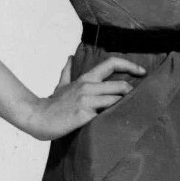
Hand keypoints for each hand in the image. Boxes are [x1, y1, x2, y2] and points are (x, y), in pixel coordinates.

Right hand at [25, 54, 147, 139]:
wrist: (37, 117)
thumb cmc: (52, 104)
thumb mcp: (60, 85)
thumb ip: (67, 72)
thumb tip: (70, 58)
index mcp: (85, 78)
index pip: (111, 63)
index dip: (130, 65)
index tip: (142, 72)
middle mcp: (87, 86)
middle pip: (119, 84)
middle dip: (132, 92)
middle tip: (140, 99)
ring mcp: (85, 101)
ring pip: (115, 99)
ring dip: (124, 105)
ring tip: (131, 111)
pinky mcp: (83, 115)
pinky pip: (105, 114)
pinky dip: (113, 117)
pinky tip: (117, 122)